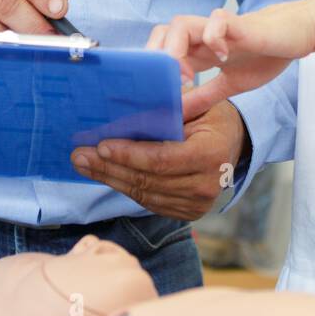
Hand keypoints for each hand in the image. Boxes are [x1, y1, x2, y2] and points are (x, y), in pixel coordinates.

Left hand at [69, 99, 249, 219]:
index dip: (128, 154)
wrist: (234, 142)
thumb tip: (126, 103)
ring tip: (85, 164)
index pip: (161, 159)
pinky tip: (106, 175)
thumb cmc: (211, 115)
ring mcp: (198, 204)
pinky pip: (149, 202)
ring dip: (111, 179)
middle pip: (147, 179)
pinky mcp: (188, 212)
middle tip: (80, 155)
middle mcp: (206, 185)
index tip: (101, 145)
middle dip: (109, 167)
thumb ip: (168, 107)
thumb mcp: (196, 103)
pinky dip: (125, 188)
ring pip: (144, 193)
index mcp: (210, 155)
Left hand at [147, 1, 314, 120]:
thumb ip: (204, 97)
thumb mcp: (230, 84)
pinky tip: (223, 58)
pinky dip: (214, 38)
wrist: (296, 33)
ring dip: (175, 50)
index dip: (149, 73)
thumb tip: (178, 115)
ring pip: (180, 24)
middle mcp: (201, 37)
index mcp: (197, 51)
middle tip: (163, 87)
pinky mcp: (238, 22)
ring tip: (186, 76)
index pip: (160, 54)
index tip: (150, 99)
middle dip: (154, 60)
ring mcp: (217, 27)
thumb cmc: (264, 54)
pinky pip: (217, 21)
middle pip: (160, 34)